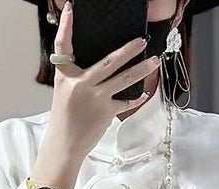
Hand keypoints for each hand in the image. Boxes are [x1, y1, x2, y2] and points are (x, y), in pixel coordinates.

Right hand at [32, 1, 159, 188]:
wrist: (64, 144)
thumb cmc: (65, 118)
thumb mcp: (65, 92)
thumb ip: (78, 76)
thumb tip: (101, 67)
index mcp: (66, 76)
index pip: (63, 45)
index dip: (66, 26)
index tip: (71, 9)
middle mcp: (81, 83)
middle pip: (109, 61)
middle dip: (128, 49)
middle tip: (142, 40)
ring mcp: (95, 97)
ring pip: (124, 79)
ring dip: (142, 69)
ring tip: (154, 61)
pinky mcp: (106, 111)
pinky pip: (126, 101)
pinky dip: (136, 98)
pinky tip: (145, 93)